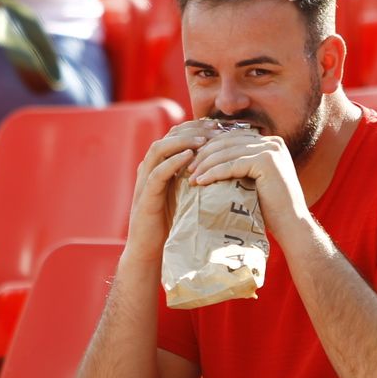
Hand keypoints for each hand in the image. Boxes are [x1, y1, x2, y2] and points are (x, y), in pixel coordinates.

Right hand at [126, 119, 222, 258]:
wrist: (152, 251)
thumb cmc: (174, 223)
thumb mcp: (189, 195)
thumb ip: (200, 179)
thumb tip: (231, 169)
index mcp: (161, 165)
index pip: (177, 134)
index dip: (197, 126)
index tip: (220, 125)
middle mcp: (151, 168)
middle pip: (169, 136)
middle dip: (193, 128)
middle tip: (215, 127)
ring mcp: (145, 181)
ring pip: (159, 149)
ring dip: (182, 141)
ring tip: (204, 139)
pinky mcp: (145, 196)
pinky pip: (157, 173)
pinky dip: (173, 162)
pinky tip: (189, 157)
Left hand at [187, 125, 308, 242]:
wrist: (292, 226)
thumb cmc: (270, 210)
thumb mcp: (253, 181)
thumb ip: (239, 167)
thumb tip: (208, 162)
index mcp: (270, 143)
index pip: (232, 138)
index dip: (210, 149)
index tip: (193, 163)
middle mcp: (272, 142)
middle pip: (228, 141)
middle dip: (204, 154)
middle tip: (187, 169)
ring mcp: (271, 149)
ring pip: (227, 152)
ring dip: (205, 164)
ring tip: (190, 177)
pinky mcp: (267, 161)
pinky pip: (232, 164)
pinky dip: (214, 172)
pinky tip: (201, 181)